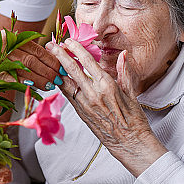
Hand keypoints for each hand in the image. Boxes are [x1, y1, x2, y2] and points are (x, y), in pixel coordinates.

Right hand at [7, 39, 63, 90]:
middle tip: (59, 79)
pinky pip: (12, 79)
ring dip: (40, 79)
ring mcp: (0, 59)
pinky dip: (24, 84)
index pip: (38, 50)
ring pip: (25, 70)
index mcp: (14, 39)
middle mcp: (8, 48)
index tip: (62, 68)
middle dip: (49, 71)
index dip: (52, 60)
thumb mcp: (8, 42)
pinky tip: (33, 89)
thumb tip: (47, 58)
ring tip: (50, 85)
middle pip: (34, 61)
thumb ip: (25, 48)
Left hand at [46, 39, 166, 176]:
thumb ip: (124, 71)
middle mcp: (93, 93)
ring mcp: (84, 104)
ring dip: (57, 69)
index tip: (69, 40)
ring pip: (65, 82)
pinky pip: (67, 94)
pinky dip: (61, 84)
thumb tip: (124, 55)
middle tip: (51, 45)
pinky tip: (57, 77)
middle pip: (71, 69)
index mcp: (107, 85)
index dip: (76, 48)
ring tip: (50, 59)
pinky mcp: (80, 113)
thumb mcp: (132, 92)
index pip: (87, 61)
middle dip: (59, 55)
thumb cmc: (133, 119)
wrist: (129, 143)